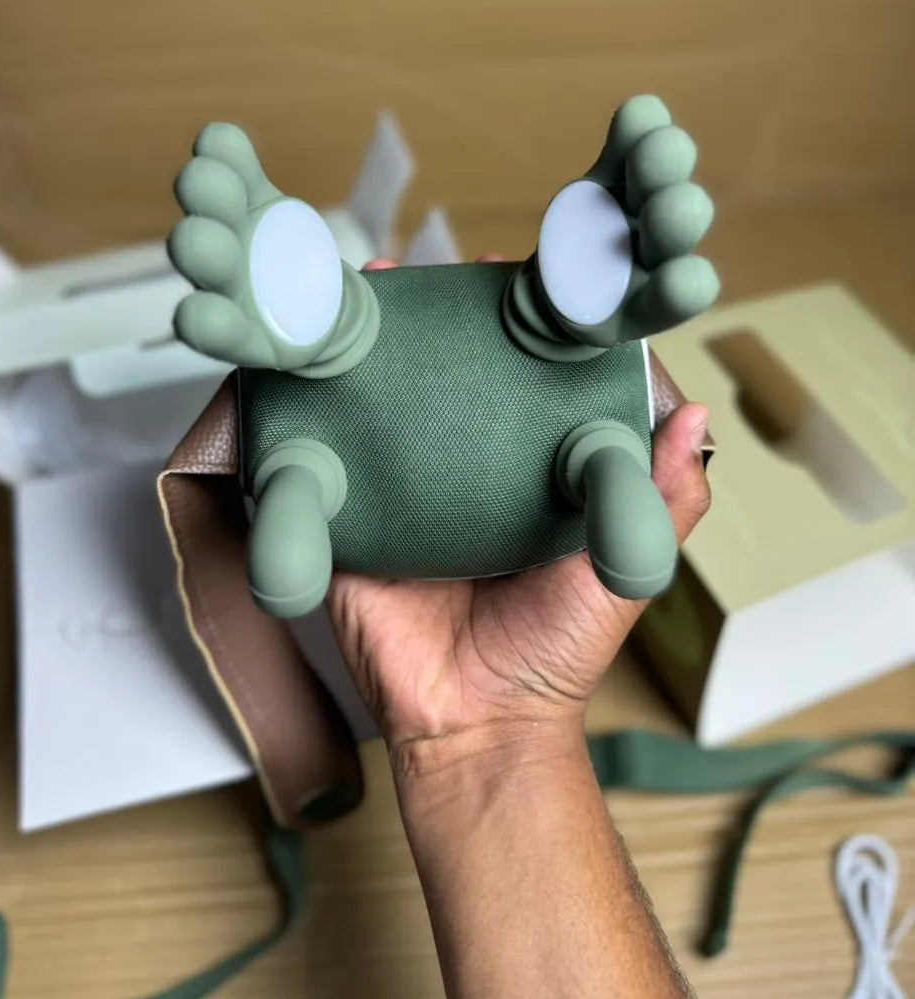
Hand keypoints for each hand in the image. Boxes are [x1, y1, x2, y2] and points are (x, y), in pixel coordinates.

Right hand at [327, 258, 711, 766]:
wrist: (475, 723)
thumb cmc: (555, 651)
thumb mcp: (624, 568)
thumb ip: (662, 500)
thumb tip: (693, 412)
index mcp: (523, 478)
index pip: (521, 387)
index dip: (519, 332)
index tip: (518, 277)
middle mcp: (462, 478)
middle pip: (447, 385)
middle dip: (437, 323)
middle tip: (434, 274)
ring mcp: (402, 497)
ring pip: (383, 408)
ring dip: (373, 348)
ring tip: (369, 292)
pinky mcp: (349, 522)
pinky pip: (322, 462)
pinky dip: (310, 413)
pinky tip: (306, 363)